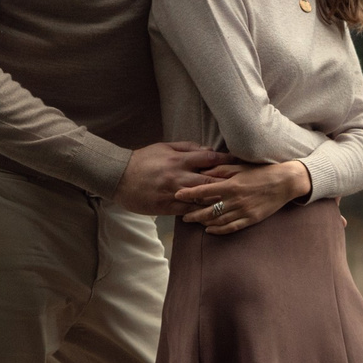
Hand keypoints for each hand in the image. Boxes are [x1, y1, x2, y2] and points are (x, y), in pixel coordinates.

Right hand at [117, 142, 231, 215]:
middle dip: (227, 182)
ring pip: (201, 198)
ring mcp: (173, 193)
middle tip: (244, 184)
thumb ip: (186, 148)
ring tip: (234, 202)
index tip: (239, 162)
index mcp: (178, 160)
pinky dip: (202, 213)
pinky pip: (189, 211)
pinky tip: (214, 215)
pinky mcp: (167, 207)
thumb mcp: (164, 147)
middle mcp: (178, 176)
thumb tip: (208, 149)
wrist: (118, 177)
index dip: (226, 159)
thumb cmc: (143, 160)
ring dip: (217, 200)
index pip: (208, 158)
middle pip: (210, 180)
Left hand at [176, 160, 310, 233]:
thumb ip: (221, 170)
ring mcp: (243, 211)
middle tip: (183, 215)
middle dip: (193, 213)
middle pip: (208, 210)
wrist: (285, 182)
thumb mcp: (240, 167)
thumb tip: (202, 172)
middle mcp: (235, 200)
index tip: (177, 194)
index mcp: (231, 185)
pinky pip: (231, 228)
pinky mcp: (250, 219)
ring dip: (203, 222)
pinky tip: (209, 230)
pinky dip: (218, 230)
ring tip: (194, 221)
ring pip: (218, 221)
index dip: (189, 193)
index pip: (204, 191)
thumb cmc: (261, 172)